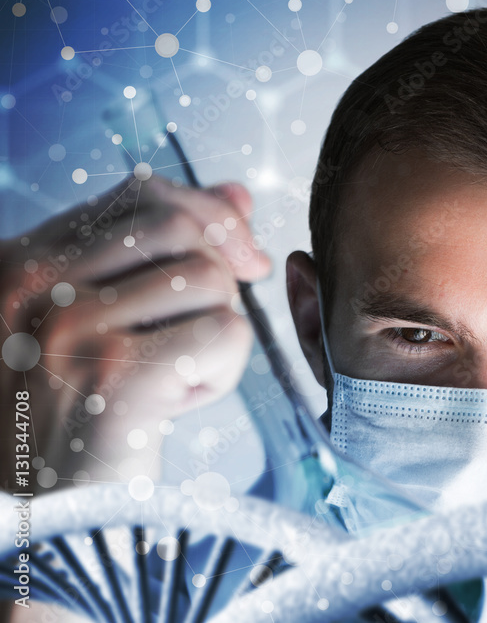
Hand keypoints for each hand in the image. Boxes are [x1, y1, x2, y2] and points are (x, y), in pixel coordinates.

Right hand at [0, 175, 270, 491]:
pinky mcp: (115, 377)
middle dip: (216, 277)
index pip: (141, 194)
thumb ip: (156, 250)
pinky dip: (220, 374)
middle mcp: (32, 285)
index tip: (235, 260)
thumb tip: (237, 192)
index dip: (207, 218)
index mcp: (21, 262)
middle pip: (185, 226)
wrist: (42, 522)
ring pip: (212, 281)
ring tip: (168, 379)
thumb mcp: (97, 321)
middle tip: (194, 334)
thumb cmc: (73, 418)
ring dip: (212, 334)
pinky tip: (173, 405)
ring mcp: (68, 329)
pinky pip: (226, 334)